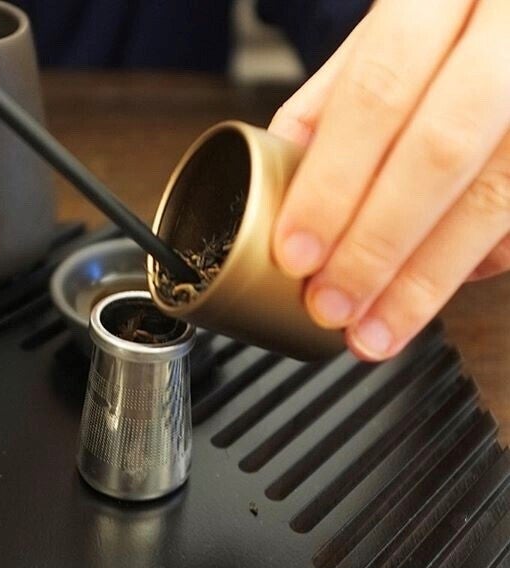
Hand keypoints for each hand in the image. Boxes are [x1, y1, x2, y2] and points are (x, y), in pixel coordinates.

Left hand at [269, 0, 509, 360]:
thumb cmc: (453, 16)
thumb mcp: (387, 29)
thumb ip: (333, 105)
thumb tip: (284, 194)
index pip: (377, 92)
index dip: (333, 184)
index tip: (297, 253)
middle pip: (441, 151)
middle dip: (375, 245)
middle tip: (331, 305)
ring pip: (497, 196)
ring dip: (426, 280)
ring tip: (376, 331)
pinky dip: (480, 262)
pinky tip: (434, 291)